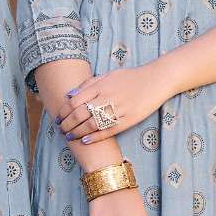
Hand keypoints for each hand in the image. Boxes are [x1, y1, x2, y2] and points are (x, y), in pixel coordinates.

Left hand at [58, 63, 177, 143]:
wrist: (156, 80)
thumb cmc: (130, 78)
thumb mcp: (108, 75)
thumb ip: (89, 84)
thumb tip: (69, 95)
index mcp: (101, 85)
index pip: (75, 100)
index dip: (64, 111)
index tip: (58, 117)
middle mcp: (108, 97)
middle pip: (80, 114)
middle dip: (67, 123)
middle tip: (61, 129)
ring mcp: (119, 109)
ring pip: (92, 124)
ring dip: (78, 132)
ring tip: (70, 136)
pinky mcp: (129, 120)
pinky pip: (109, 131)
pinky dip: (95, 137)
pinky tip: (85, 141)